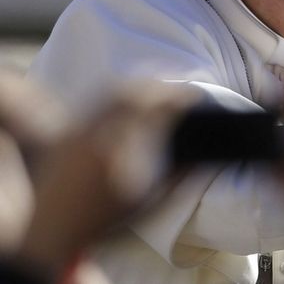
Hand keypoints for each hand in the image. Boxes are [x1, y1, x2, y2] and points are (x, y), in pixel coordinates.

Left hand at [16, 81, 197, 278]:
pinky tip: (126, 103)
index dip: (177, 98)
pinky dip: (117, 96)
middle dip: (158, 86)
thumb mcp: (146, 205)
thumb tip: (199, 159)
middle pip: (131, 92)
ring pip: (110, 92)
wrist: (50, 233)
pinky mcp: (67, 135)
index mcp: (120, 149)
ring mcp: (78, 131)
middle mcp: (96, 133)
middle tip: (176, 90)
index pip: (154, 109)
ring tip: (155, 91)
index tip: (193, 97)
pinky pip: (95, 102)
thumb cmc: (102, 223)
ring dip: (137, 87)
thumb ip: (176, 179)